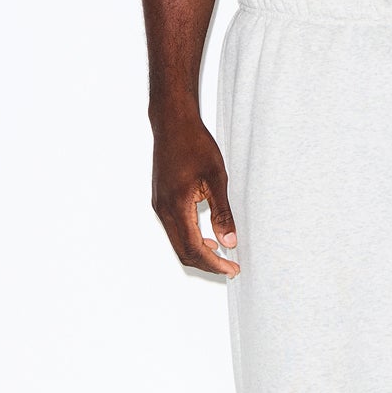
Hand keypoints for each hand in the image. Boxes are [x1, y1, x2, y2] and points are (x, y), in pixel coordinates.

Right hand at [150, 113, 239, 275]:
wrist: (172, 123)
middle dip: (207, 263)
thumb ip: (222, 213)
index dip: (214, 264)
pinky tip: (207, 236)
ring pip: (178, 242)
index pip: (194, 248)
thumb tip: (229, 242)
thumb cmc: (195, 144)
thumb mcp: (217, 178)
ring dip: (198, 252)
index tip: (232, 269)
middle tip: (230, 266)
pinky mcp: (160, 200)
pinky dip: (190, 239)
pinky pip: (174, 230)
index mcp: (176, 206)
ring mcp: (159, 205)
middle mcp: (163, 209)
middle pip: (183, 251)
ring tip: (222, 253)